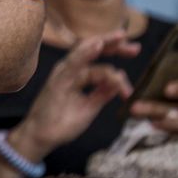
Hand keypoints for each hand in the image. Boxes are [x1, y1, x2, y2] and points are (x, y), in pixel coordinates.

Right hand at [10, 32, 138, 160]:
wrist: (42, 136)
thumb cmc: (61, 122)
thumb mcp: (89, 107)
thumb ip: (102, 93)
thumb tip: (118, 81)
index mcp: (77, 74)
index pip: (97, 56)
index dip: (115, 50)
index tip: (135, 50)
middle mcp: (69, 69)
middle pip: (92, 48)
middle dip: (114, 44)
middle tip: (135, 47)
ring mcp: (63, 73)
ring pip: (85, 51)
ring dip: (105, 45)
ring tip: (122, 41)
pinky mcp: (59, 80)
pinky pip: (73, 63)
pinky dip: (86, 53)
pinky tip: (98, 46)